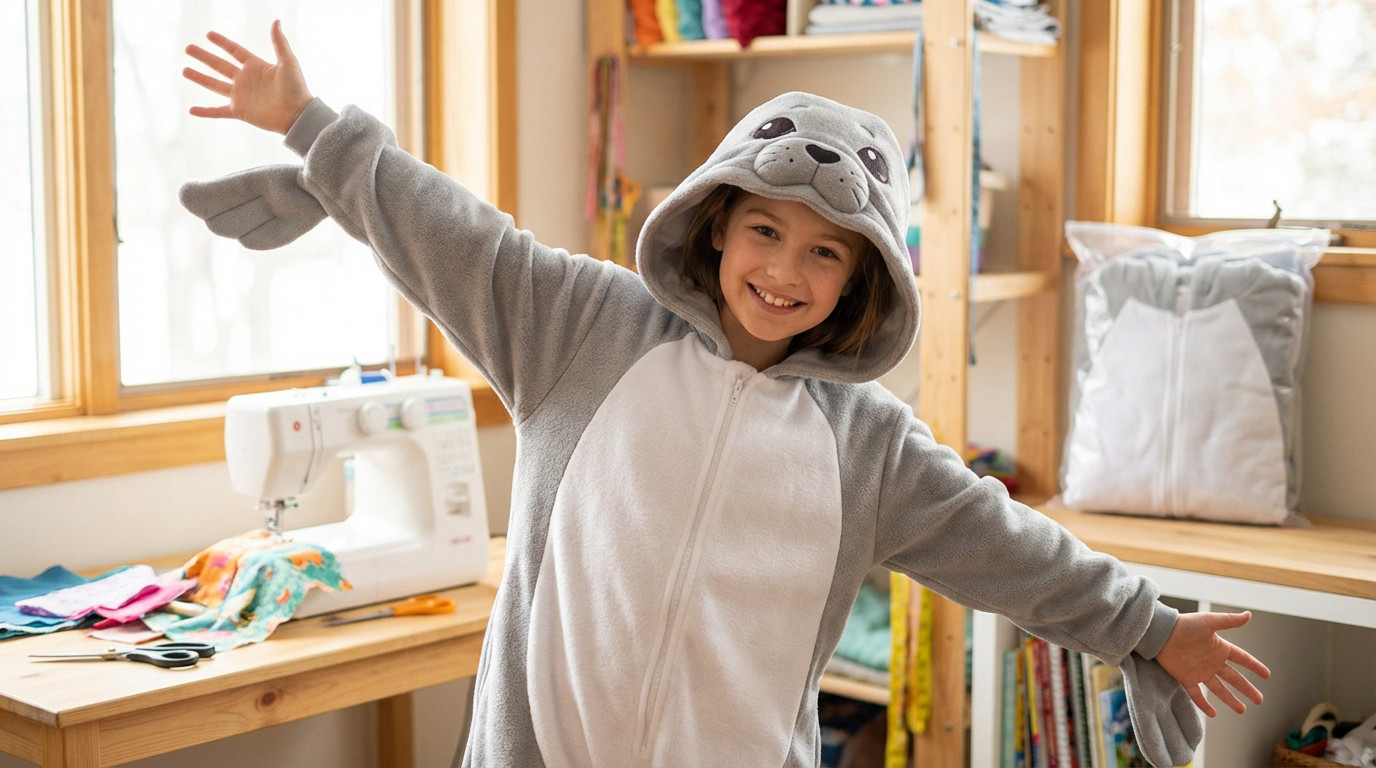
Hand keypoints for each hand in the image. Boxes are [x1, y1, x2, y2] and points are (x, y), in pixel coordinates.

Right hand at [183, 20, 312, 134]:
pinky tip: (191, 110)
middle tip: (188, 48)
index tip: (208, 35)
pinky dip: (205, 112)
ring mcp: (241, 96)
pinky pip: (218, 112)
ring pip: (215, 85)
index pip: (235, 51)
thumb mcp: (288, 62)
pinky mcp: (240, 111)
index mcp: (256, 66)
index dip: (222, 43)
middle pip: (220, 65)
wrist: (297, 115)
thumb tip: (276, 21)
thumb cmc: (296, 88)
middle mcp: (245, 80)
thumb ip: (279, 42)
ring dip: (200, 78)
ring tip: (184, 71)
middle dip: (204, 57)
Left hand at [1155, 611, 1270, 716]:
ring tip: (1242, 710)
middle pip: (1234, 678)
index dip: (1254, 666)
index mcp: (1219, 648)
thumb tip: (1249, 615)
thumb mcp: (1209, 622)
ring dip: (1230, 699)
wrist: (1160, 633)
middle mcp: (1211, 661)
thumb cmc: (1183, 624)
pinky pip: (1197, 695)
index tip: (1267, 675)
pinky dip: (1204, 705)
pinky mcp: (1186, 678)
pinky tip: (1213, 714)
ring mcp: (1199, 671)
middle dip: (1247, 689)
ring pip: (1219, 689)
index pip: (1242, 659)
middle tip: (1259, 700)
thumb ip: (1229, 621)